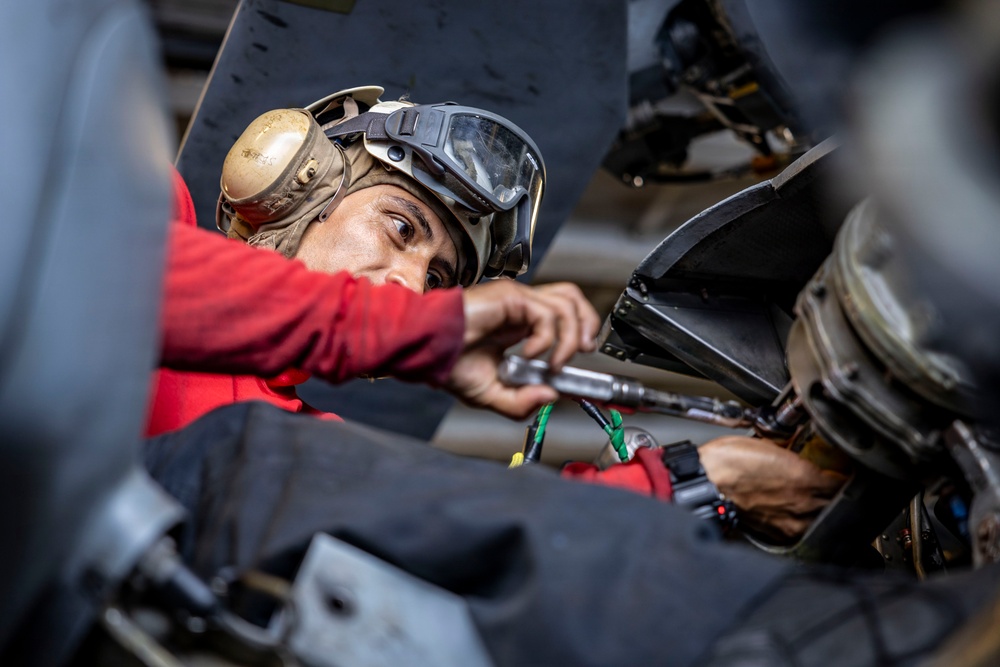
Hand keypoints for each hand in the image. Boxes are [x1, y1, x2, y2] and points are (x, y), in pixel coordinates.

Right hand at [445, 280, 600, 418]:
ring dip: (569, 337)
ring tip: (554, 362)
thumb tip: (551, 396)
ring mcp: (517, 299)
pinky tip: (529, 355)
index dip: (577, 333)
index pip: (559, 314)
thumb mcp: (490, 393)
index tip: (575, 362)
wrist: (426, 350)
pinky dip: (546, 340)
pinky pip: (546, 315)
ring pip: (566, 303)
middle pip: (571, 298)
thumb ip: (520, 400)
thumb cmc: (447, 363)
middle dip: (587, 323)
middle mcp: (520, 307)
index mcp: (517, 324)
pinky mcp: (511, 297)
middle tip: (583, 350)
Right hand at [698, 436, 846, 541]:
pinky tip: (797, 511)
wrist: (706, 483)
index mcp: (807, 478)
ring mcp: (792, 522)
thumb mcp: (769, 446)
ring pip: (823, 519)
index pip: (845, 481)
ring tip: (816, 499)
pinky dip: (803, 521)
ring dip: (823, 510)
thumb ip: (792, 454)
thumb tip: (802, 455)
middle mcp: (804, 504)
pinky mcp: (777, 534)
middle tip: (834, 484)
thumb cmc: (729, 462)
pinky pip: (801, 529)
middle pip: (839, 503)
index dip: (847, 474)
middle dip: (839, 494)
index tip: (845, 470)